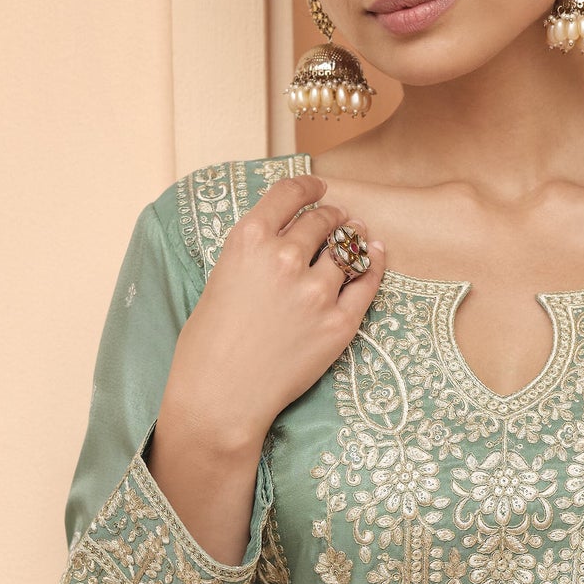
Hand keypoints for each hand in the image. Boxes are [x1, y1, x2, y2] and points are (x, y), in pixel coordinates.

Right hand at [163, 174, 384, 451]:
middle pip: (321, 220)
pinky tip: (376, 253)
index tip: (318, 186)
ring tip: (357, 234)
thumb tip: (283, 240)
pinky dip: (374, 263)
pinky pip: (367, 282)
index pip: (288, 194)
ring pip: (347, 249)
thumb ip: (253, 255)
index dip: (308, 186)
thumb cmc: (208, 347)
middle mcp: (284, 258)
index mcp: (248, 241)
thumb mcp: (220, 280)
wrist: (221, 397)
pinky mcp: (339, 323)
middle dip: (331, 215)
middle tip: (336, 217)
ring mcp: (316, 291)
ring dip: (353, 237)